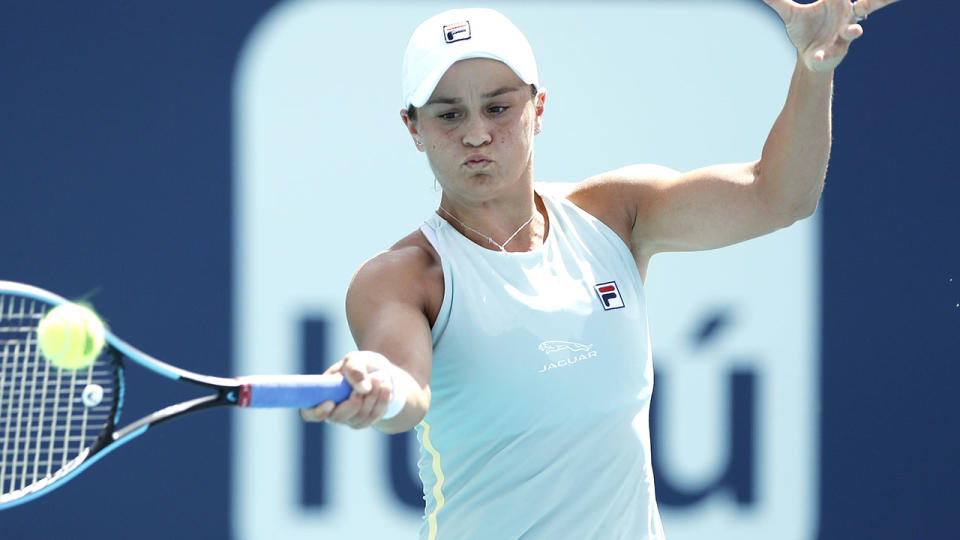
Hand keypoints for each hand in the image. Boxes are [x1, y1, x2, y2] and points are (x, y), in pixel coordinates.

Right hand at [299, 351, 395, 428]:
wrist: (377, 372)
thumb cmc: (358, 366)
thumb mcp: (355, 360)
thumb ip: (355, 369)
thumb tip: (363, 389)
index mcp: (321, 396)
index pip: (309, 413)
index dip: (316, 412)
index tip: (330, 402)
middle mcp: (333, 411)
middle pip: (338, 418)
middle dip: (353, 402)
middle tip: (366, 384)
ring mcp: (349, 419)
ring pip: (359, 417)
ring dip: (371, 398)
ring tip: (379, 378)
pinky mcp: (366, 420)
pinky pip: (374, 417)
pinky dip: (382, 401)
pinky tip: (386, 387)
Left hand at [763, 0, 900, 71]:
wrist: (808, 57)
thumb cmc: (805, 30)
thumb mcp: (791, 15)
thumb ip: (779, 3)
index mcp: (836, 2)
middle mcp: (845, 16)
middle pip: (863, 6)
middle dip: (869, 3)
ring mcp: (844, 34)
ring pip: (853, 31)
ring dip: (853, 31)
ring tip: (854, 31)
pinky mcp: (839, 51)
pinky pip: (833, 53)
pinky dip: (826, 55)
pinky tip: (818, 56)